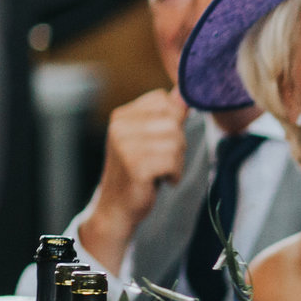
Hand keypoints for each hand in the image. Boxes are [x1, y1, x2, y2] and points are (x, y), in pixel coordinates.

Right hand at [88, 89, 188, 234]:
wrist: (116, 208)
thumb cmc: (138, 172)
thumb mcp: (150, 139)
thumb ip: (168, 116)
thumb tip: (184, 92)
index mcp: (121, 116)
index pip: (163, 99)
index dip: (173, 120)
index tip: (161, 140)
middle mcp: (120, 127)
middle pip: (173, 120)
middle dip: (177, 143)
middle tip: (162, 160)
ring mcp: (125, 146)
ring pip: (176, 140)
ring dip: (177, 161)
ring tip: (160, 171)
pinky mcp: (134, 165)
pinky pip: (173, 161)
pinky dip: (174, 174)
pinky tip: (161, 181)